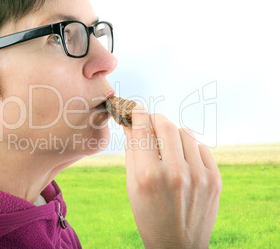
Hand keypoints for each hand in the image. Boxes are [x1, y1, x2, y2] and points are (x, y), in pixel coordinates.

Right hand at [124, 106, 221, 247]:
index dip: (138, 115)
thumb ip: (132, 152)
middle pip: (166, 126)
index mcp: (148, 175)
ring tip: (167, 145)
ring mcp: (198, 176)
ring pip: (185, 133)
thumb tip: (130, 125)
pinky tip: (183, 159)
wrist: (178, 245)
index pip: (142, 130)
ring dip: (173, 134)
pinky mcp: (214, 179)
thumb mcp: (132, 186)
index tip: (137, 109)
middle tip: (151, 120)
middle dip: (156, 118)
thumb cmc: (148, 215)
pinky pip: (201, 148)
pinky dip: (189, 147)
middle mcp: (175, 172)